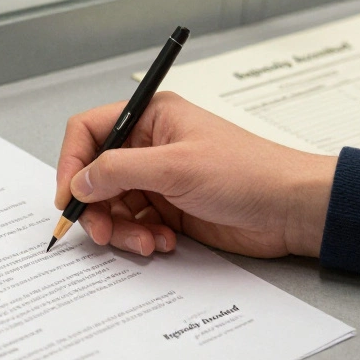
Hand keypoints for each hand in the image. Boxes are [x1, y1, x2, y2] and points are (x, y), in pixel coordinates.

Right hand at [55, 92, 336, 258]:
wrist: (291, 210)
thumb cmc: (248, 173)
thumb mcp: (175, 167)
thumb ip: (118, 171)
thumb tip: (78, 182)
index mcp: (150, 117)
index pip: (89, 131)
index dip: (72, 163)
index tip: (68, 196)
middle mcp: (150, 145)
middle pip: (95, 175)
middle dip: (95, 207)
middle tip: (100, 232)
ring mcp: (159, 179)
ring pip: (112, 206)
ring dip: (121, 229)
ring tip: (146, 242)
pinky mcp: (170, 209)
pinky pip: (135, 225)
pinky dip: (141, 238)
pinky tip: (165, 242)